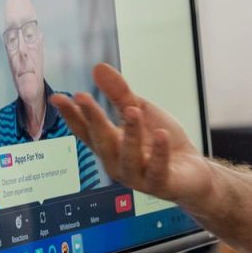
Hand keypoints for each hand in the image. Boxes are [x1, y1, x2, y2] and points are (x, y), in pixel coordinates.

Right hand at [51, 64, 213, 205]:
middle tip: (83, 97)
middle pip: (102, 141)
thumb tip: (98, 68)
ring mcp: (137, 176)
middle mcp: (117, 163)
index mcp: (110, 145)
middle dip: (93, 119)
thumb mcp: (141, 111)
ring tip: (132, 111)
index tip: (58, 97)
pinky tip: (162, 135)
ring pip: (128, 156)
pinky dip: (159, 153)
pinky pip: (156, 170)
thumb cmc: (161, 144)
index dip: (71, 114)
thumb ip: (120, 93)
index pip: (86, 130)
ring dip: (130, 133)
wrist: (192, 173)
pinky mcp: (159, 184)